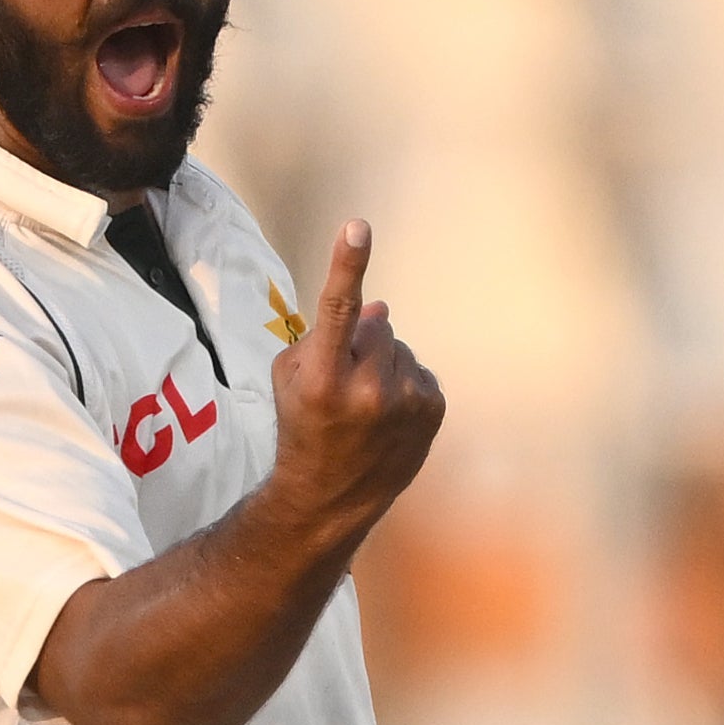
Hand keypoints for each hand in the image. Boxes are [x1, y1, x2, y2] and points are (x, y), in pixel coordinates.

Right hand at [268, 219, 444, 544]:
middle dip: (361, 341)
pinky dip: (403, 382)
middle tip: (343, 383)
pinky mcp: (433, 410)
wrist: (330, 497)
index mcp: (323, 379)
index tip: (358, 227)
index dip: (347, 263)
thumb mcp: (290, 378)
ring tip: (365, 405)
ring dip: (383, 362)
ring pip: (399, 345)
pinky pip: (419, 369)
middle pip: (376, 324)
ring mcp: (406, 402)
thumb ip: (326, 334)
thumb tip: (382, 307)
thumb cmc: (302, 428)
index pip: (338, 309)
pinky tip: (386, 414)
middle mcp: (368, 390)